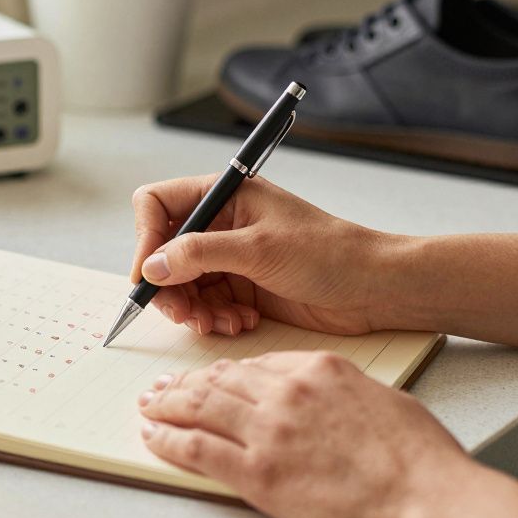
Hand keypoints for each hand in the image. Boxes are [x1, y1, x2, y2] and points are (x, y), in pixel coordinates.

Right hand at [129, 175, 399, 335]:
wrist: (372, 288)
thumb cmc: (329, 253)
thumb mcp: (259, 249)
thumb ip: (200, 254)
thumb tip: (154, 266)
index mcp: (223, 195)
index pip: (157, 205)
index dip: (146, 239)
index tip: (149, 275)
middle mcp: (221, 223)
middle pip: (163, 252)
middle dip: (169, 286)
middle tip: (184, 314)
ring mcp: (230, 256)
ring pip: (182, 284)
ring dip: (194, 309)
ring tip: (219, 323)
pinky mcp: (241, 286)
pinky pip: (206, 304)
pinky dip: (215, 318)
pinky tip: (240, 322)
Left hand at [137, 350, 473, 517]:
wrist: (424, 498)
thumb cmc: (419, 458)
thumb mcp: (383, 400)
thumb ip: (345, 394)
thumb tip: (330, 401)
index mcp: (321, 369)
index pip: (258, 364)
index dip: (227, 371)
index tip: (213, 376)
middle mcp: (288, 392)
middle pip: (221, 379)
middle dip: (187, 383)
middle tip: (164, 385)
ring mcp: (269, 431)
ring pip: (201, 406)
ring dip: (168, 404)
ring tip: (149, 405)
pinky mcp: (258, 472)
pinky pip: (197, 447)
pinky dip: (169, 439)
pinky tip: (154, 435)